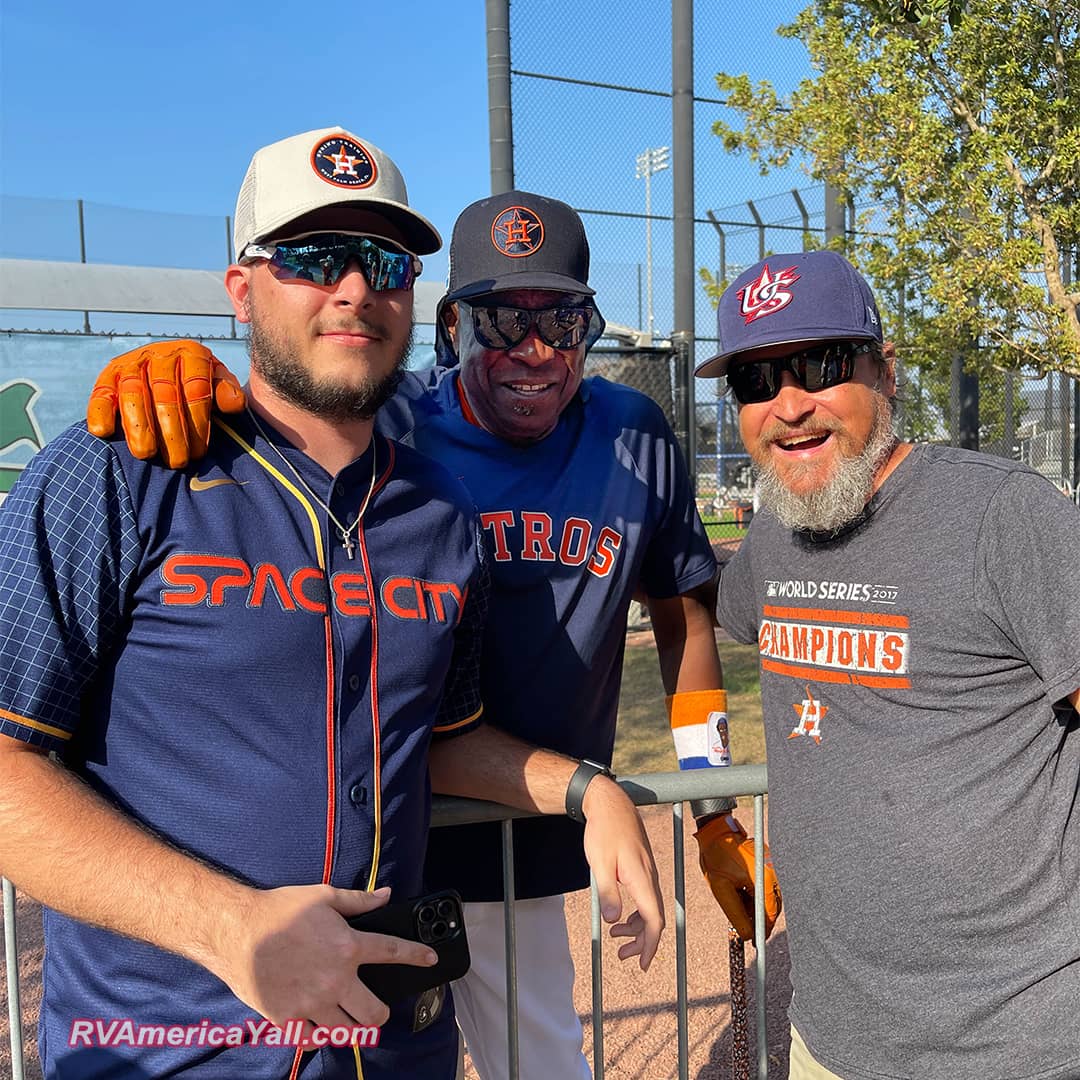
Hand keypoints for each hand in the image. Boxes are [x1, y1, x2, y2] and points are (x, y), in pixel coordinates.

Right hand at [86, 340, 244, 467]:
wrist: (170, 364)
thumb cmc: (198, 382)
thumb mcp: (218, 381)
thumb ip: (226, 391)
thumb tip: (234, 404)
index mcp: (192, 355)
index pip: (196, 390)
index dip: (198, 423)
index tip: (200, 452)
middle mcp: (160, 355)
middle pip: (165, 395)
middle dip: (172, 433)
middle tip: (177, 462)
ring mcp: (132, 363)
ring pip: (134, 395)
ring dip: (139, 427)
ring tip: (146, 454)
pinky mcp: (108, 375)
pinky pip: (101, 393)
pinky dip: (99, 411)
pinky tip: (103, 432)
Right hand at [209, 884, 436, 1035]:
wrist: (237, 931)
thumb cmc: (280, 910)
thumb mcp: (323, 896)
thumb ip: (358, 901)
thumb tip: (385, 895)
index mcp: (348, 946)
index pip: (393, 952)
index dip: (417, 956)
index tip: (430, 961)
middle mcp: (335, 979)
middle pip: (374, 1013)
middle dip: (380, 1012)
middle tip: (374, 1007)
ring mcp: (312, 1003)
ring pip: (346, 1029)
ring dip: (350, 1024)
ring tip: (346, 1017)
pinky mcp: (288, 1019)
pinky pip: (312, 1039)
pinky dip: (317, 1034)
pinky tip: (317, 1025)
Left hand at [581, 776, 664, 969]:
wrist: (611, 804)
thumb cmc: (604, 831)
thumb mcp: (599, 863)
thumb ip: (607, 892)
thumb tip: (613, 920)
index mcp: (641, 878)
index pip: (654, 919)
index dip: (650, 944)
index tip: (643, 963)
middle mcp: (649, 877)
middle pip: (654, 918)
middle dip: (642, 941)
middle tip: (622, 955)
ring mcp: (647, 871)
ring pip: (650, 908)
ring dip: (637, 927)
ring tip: (616, 937)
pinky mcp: (641, 867)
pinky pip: (644, 896)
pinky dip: (635, 912)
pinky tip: (620, 916)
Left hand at [694, 814, 780, 940]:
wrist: (716, 832)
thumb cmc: (717, 856)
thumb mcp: (721, 889)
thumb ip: (736, 914)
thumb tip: (748, 935)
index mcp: (764, 877)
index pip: (770, 911)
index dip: (764, 929)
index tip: (757, 942)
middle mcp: (772, 871)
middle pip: (772, 905)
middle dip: (760, 919)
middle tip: (747, 930)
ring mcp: (770, 866)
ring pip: (768, 897)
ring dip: (756, 907)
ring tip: (740, 908)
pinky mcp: (766, 864)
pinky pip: (765, 886)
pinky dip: (755, 895)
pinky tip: (741, 895)